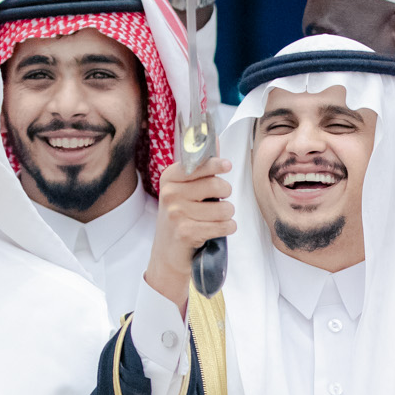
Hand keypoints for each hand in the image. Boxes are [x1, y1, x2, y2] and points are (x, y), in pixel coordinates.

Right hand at [145, 156, 235, 307]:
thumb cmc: (180, 218)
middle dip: (225, 195)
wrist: (167, 254)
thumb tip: (216, 140)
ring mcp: (176, 213)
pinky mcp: (187, 232)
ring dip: (227, 215)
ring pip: (225, 208)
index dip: (216, 165)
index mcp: (170, 178)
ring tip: (214, 220)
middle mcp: (170, 193)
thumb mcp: (184, 190)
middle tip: (217, 202)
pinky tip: (217, 230)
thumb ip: (201, 167)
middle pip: (217, 185)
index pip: (199, 164)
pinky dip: (227, 228)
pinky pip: (224, 225)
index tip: (227, 166)